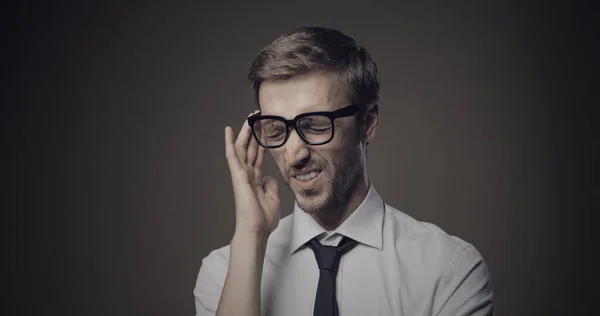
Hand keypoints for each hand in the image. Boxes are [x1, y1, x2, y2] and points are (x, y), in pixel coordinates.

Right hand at [224, 112, 279, 236]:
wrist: (256, 229)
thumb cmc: (263, 219)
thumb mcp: (272, 199)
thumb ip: (270, 185)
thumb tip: (268, 176)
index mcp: (255, 179)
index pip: (258, 156)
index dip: (262, 142)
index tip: (267, 130)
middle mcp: (247, 174)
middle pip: (251, 148)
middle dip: (255, 132)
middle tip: (259, 117)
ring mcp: (241, 174)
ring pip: (242, 147)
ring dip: (245, 132)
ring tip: (250, 117)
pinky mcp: (237, 175)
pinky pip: (232, 155)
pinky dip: (229, 142)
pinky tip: (228, 129)